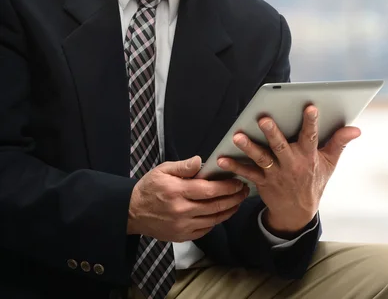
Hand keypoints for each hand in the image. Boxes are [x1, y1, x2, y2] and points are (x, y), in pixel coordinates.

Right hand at [127, 155, 249, 241]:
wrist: (133, 212)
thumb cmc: (149, 187)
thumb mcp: (163, 170)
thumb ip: (183, 167)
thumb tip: (201, 161)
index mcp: (177, 191)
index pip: (209, 190)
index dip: (227, 187)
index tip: (238, 181)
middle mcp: (182, 211)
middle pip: (215, 206)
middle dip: (233, 198)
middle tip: (244, 190)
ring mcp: (182, 226)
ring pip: (213, 220)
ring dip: (228, 210)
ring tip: (237, 201)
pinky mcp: (182, 236)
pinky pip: (205, 230)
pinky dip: (216, 221)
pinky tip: (222, 213)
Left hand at [217, 106, 360, 235]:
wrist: (297, 213)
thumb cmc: (313, 181)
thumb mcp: (329, 164)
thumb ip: (339, 143)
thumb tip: (355, 127)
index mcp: (308, 157)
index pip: (311, 137)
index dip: (311, 122)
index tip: (310, 107)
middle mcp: (291, 164)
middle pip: (280, 147)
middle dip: (272, 133)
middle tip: (263, 118)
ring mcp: (275, 174)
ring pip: (260, 158)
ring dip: (248, 147)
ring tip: (237, 136)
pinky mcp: (261, 181)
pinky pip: (246, 173)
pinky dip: (233, 165)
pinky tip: (221, 157)